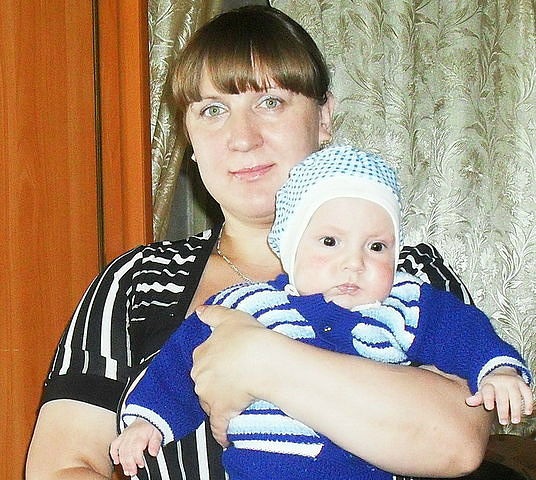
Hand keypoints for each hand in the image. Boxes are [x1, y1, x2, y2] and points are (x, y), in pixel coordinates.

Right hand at [110, 418, 162, 475]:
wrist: (147, 417)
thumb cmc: (152, 427)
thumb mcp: (158, 434)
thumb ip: (156, 444)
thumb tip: (153, 453)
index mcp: (140, 434)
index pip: (136, 447)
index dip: (137, 458)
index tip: (141, 465)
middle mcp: (131, 435)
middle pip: (127, 451)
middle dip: (129, 464)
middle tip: (133, 472)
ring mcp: (124, 436)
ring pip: (120, 450)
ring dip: (123, 462)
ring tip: (127, 471)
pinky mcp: (120, 437)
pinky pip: (114, 445)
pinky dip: (114, 454)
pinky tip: (117, 461)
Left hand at [192, 305, 269, 445]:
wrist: (263, 360)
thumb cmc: (249, 338)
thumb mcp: (230, 317)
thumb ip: (212, 314)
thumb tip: (199, 311)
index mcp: (201, 354)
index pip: (202, 360)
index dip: (214, 362)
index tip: (224, 365)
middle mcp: (200, 376)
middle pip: (204, 383)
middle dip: (214, 384)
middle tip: (232, 383)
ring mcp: (209, 396)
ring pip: (209, 403)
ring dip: (218, 405)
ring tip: (235, 404)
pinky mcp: (221, 412)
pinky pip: (218, 427)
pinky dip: (221, 433)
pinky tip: (226, 438)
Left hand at [465, 367, 533, 423]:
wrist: (502, 371)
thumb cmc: (491, 386)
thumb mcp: (483, 390)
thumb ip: (478, 397)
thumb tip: (468, 402)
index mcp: (489, 383)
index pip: (488, 391)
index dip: (488, 398)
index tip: (489, 407)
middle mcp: (501, 382)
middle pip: (502, 396)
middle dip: (503, 410)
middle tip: (503, 422)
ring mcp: (512, 383)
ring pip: (515, 396)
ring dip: (516, 409)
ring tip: (515, 420)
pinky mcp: (523, 384)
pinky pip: (527, 393)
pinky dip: (528, 403)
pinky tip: (527, 412)